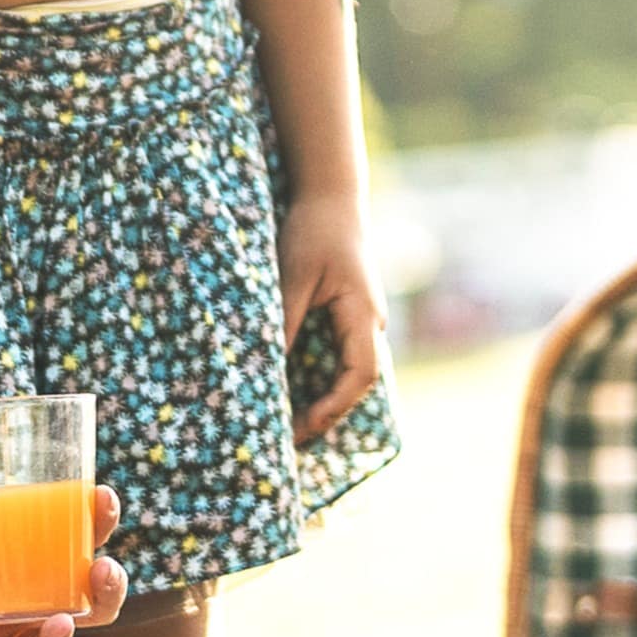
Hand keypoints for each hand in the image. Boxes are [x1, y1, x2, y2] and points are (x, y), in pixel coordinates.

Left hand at [279, 190, 386, 439]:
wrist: (330, 195)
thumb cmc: (315, 231)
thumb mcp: (294, 276)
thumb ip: (285, 322)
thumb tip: (268, 370)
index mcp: (362, 315)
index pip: (359, 375)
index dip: (333, 407)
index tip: (301, 427)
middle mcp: (368, 322)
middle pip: (356, 382)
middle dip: (327, 414)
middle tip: (290, 440)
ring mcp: (359, 319)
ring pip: (347, 372)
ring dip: (323, 399)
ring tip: (289, 425)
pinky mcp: (346, 313)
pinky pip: (337, 356)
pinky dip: (319, 379)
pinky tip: (292, 390)